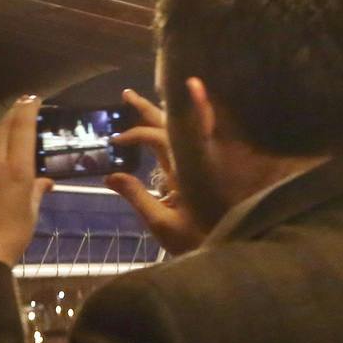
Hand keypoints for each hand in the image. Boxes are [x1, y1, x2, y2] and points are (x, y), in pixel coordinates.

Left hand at [0, 97, 52, 266]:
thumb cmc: (12, 235)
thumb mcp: (31, 212)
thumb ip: (37, 191)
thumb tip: (46, 182)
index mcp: (17, 168)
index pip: (22, 127)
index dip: (28, 108)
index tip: (33, 99)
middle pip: (2, 125)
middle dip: (14, 113)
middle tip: (21, 107)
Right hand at [103, 88, 205, 254]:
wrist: (234, 248)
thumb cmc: (196, 239)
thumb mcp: (161, 224)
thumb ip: (136, 197)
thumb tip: (109, 176)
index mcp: (185, 171)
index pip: (159, 138)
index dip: (136, 134)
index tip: (115, 141)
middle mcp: (196, 161)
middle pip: (172, 125)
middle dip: (149, 109)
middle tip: (127, 93)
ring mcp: (204, 164)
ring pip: (185, 129)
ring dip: (164, 114)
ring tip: (144, 102)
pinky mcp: (208, 171)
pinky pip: (196, 140)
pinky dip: (185, 126)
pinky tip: (171, 124)